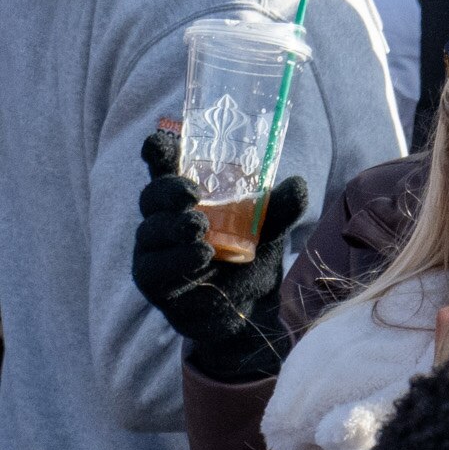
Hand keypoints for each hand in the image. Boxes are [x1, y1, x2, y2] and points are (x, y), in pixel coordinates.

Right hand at [131, 129, 305, 383]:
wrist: (252, 307)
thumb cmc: (251, 256)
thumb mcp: (270, 229)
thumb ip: (281, 208)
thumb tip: (297, 183)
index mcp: (185, 200)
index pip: (165, 169)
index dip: (158, 152)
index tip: (157, 141)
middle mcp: (164, 223)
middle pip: (151, 199)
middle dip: (166, 193)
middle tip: (192, 194)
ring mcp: (155, 254)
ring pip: (150, 236)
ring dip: (173, 231)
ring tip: (200, 231)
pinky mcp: (157, 286)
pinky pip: (157, 271)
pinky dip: (178, 262)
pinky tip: (200, 256)